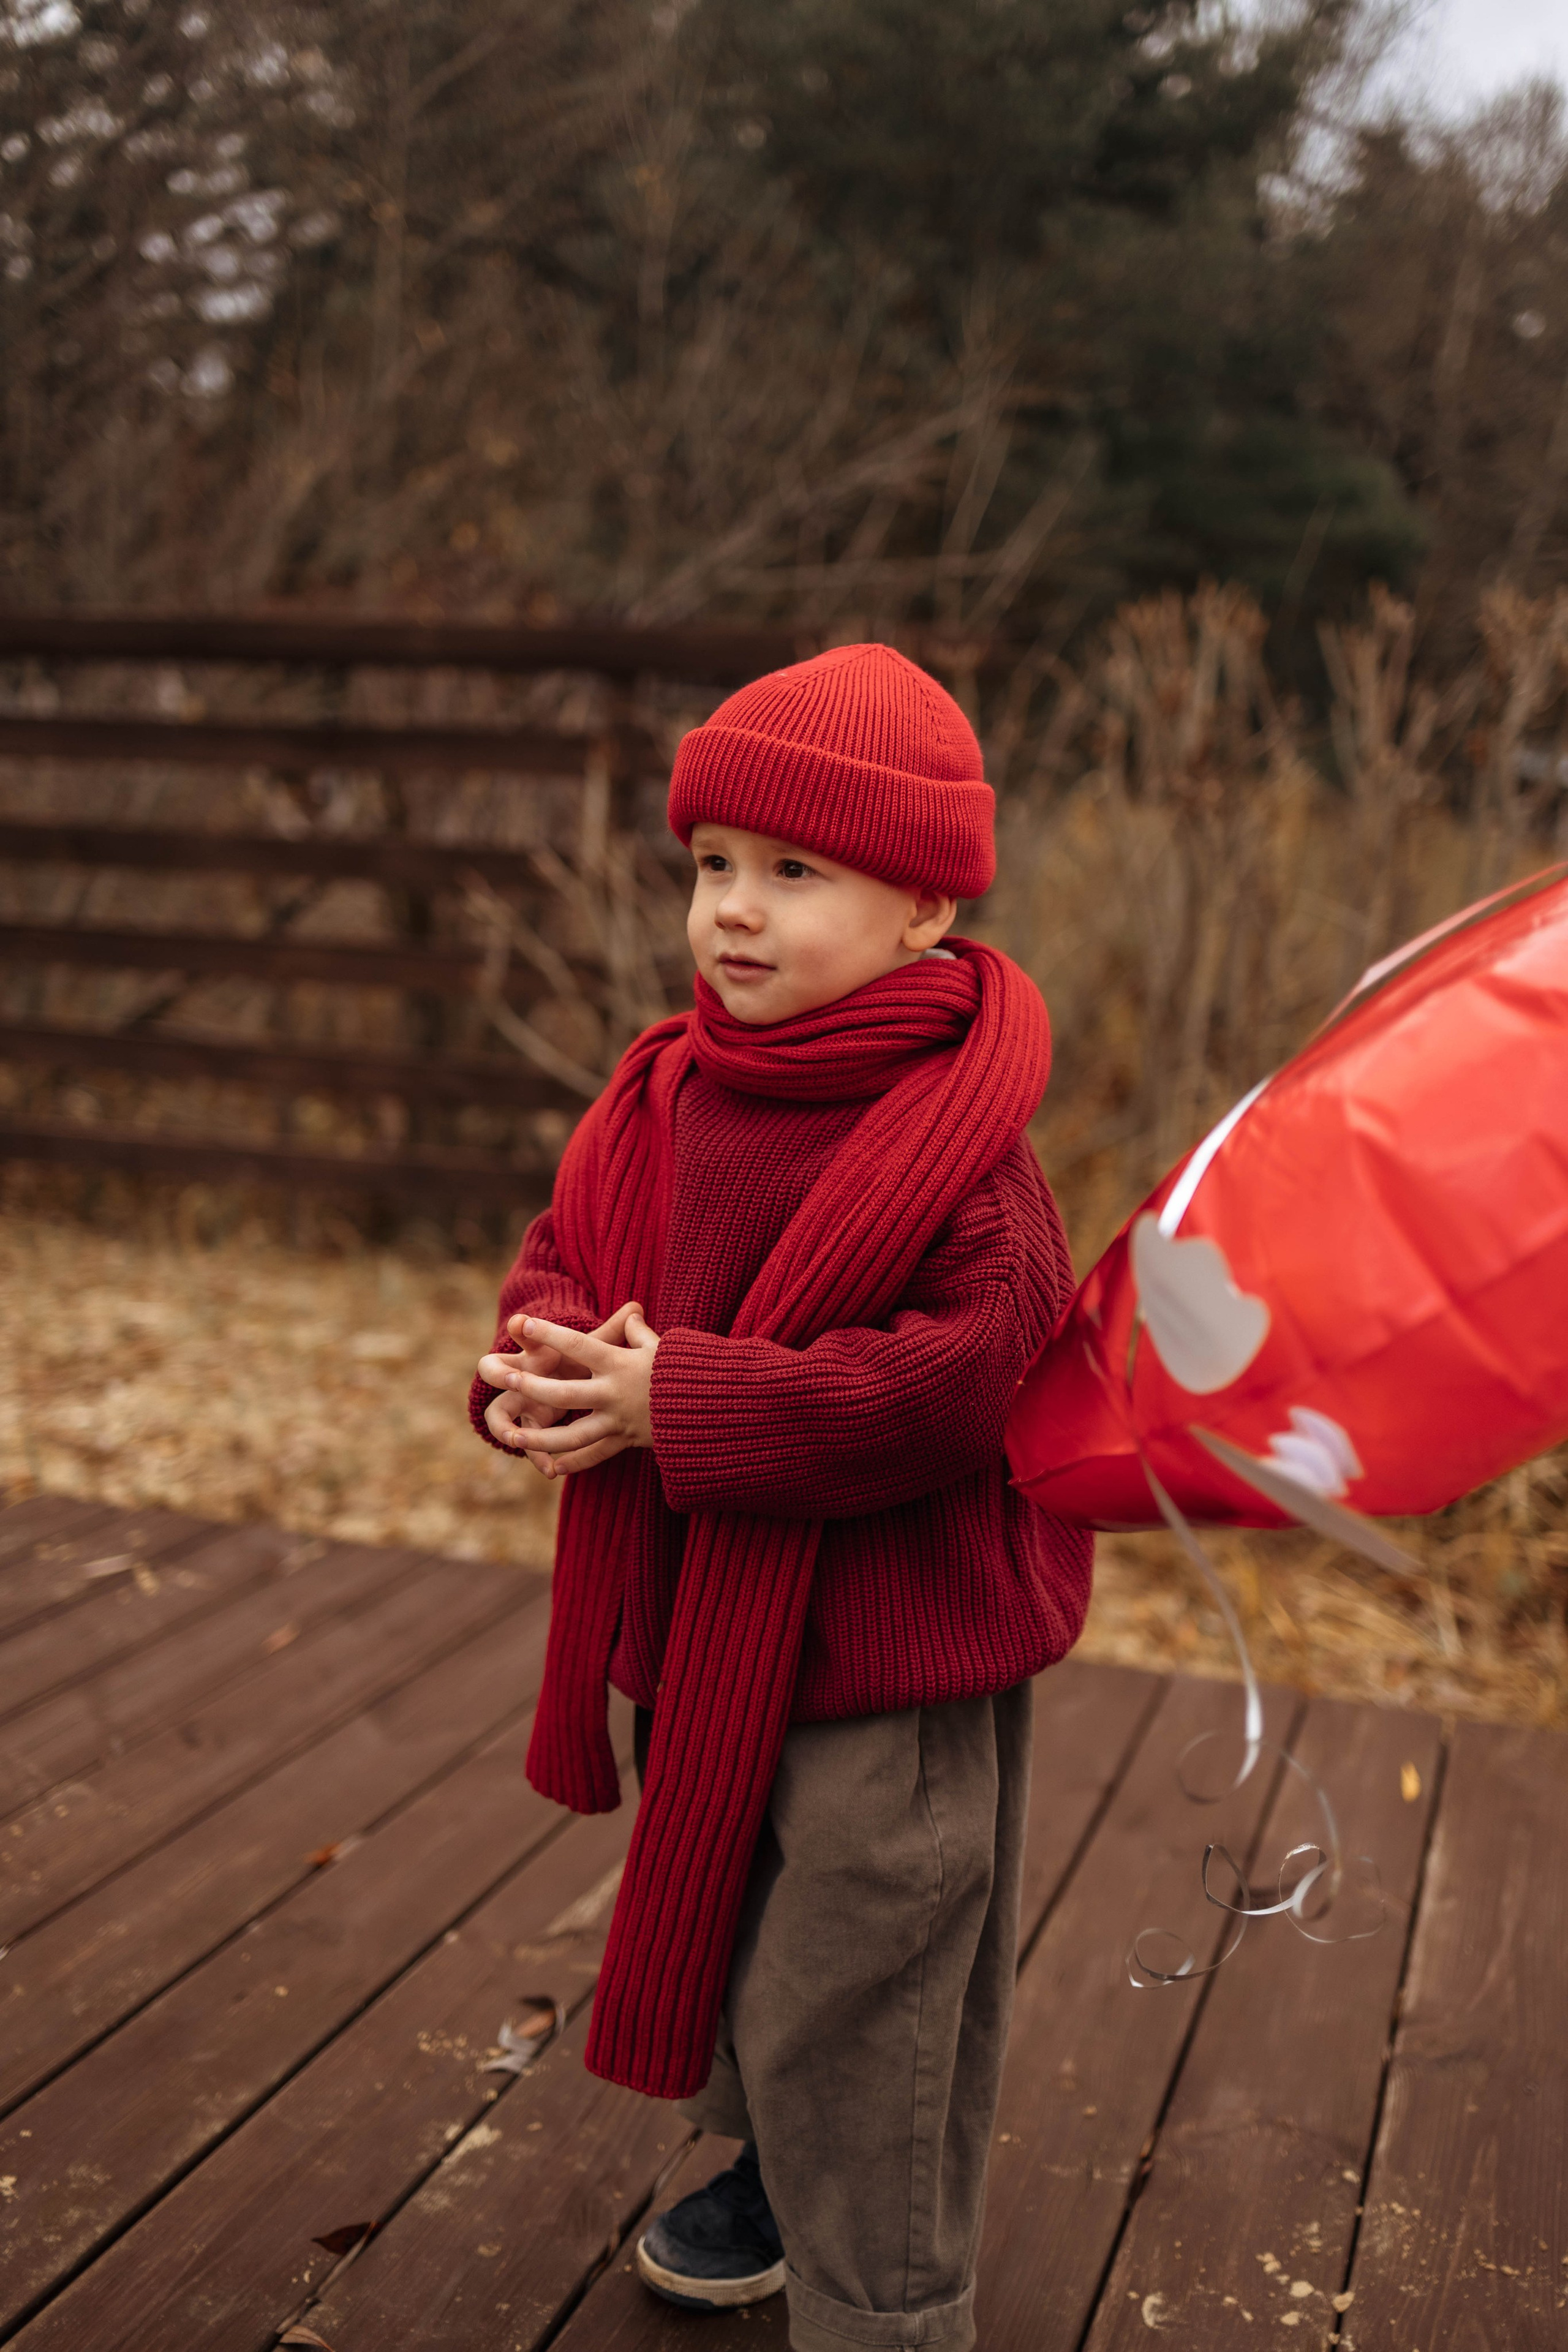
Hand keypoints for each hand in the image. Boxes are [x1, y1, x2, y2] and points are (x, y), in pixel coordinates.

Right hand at [478, 1300, 641, 1475]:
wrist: (568, 1382)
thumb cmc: (579, 1361)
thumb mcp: (596, 1348)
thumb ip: (614, 1331)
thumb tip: (638, 1306)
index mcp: (537, 1352)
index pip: (523, 1335)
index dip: (520, 1328)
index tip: (519, 1323)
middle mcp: (522, 1375)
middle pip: (495, 1370)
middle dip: (496, 1372)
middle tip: (505, 1376)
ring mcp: (521, 1402)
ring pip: (498, 1413)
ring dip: (504, 1426)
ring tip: (515, 1437)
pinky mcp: (529, 1427)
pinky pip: (525, 1443)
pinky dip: (536, 1456)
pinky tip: (551, 1469)